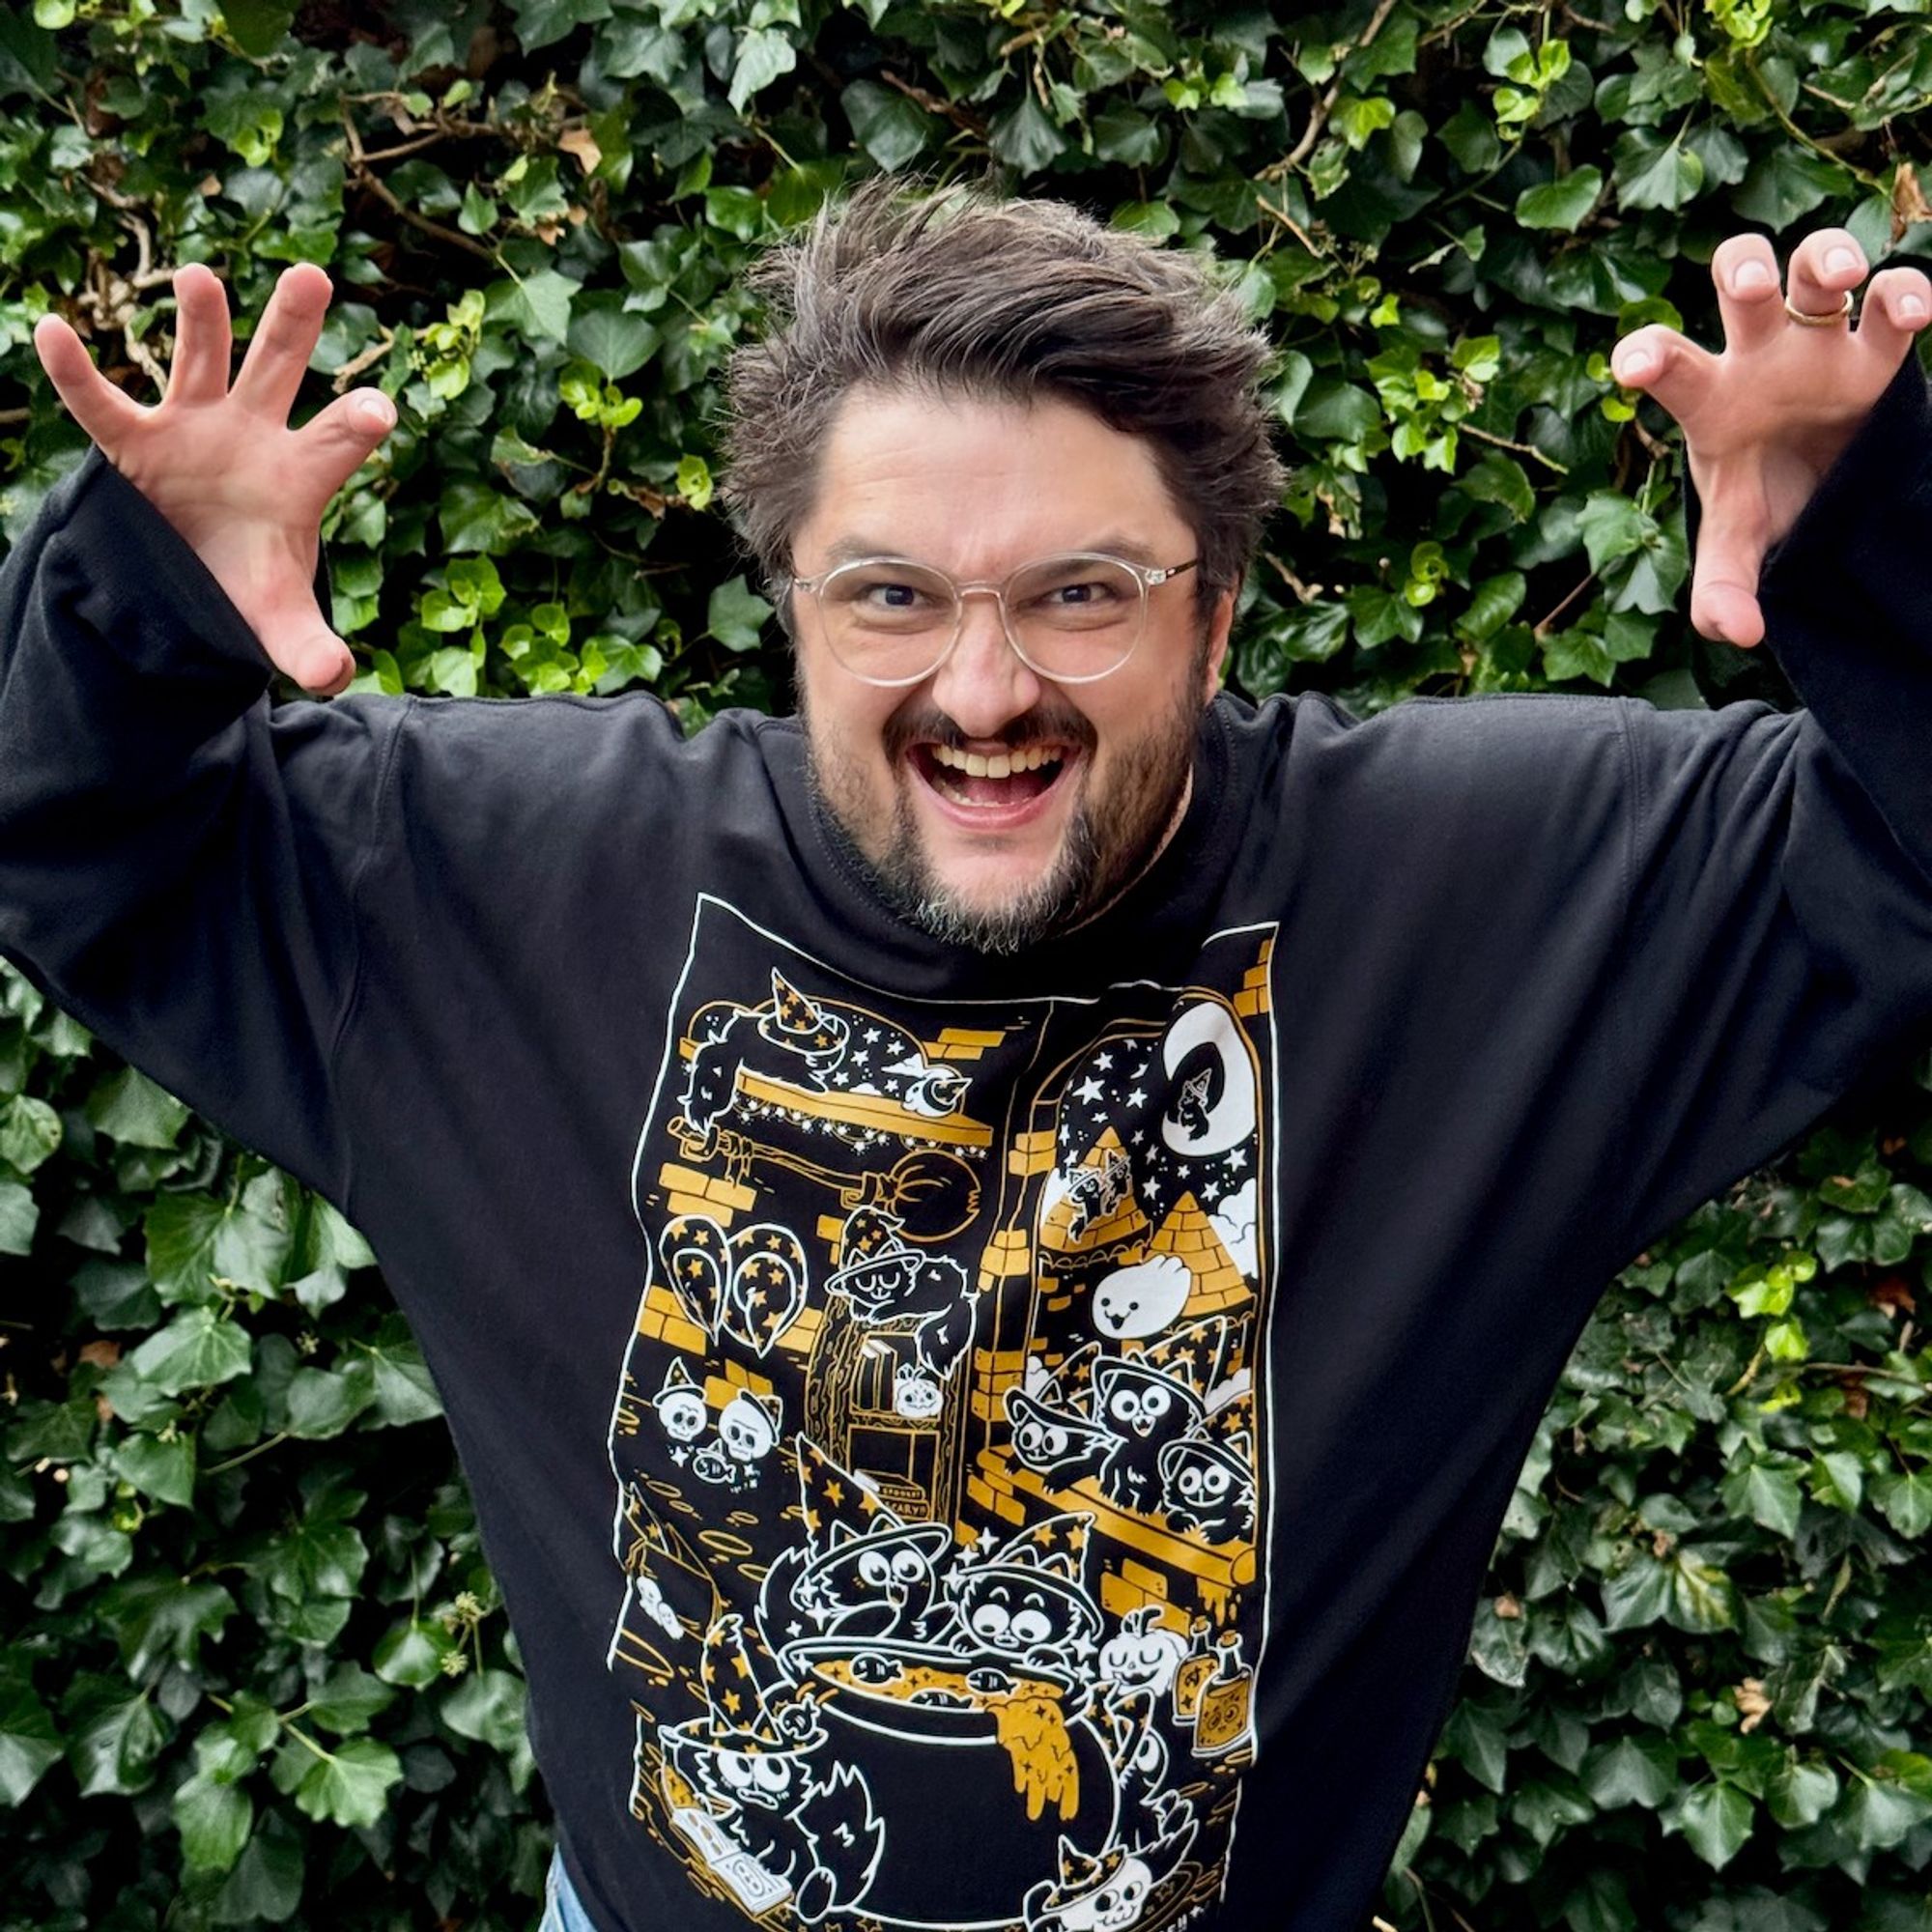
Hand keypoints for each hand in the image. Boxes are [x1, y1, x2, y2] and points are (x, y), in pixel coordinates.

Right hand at [32, 262, 392, 696]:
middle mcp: (252, 434)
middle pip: (279, 371)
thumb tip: (333, 678)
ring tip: (199, 278)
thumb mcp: (277, 619)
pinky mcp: (136, 440)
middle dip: (294, 326)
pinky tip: (50, 329)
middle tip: (313, 276)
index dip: (356, 425)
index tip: (378, 410)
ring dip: (203, 321)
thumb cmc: (249, 581)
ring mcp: (194, 427)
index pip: (334, 443)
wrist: (194, 573)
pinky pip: (101, 404)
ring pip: (201, 360)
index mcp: (299, 475)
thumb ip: (309, 646)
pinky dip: (75, 371)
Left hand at [1611, 230, 1930, 646]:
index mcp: (1712, 397)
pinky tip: (1915, 316)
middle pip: (1742, 280)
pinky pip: (1895, 297)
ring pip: (1817, 266)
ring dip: (1829, 257)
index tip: (1632, 368)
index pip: (1669, 363)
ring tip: (1843, 279)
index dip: (1648, 354)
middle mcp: (1761, 354)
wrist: (1830, 482)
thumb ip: (1725, 585)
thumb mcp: (1742, 540)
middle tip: (1753, 285)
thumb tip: (1734, 633)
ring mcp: (1821, 341)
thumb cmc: (1769, 494)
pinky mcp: (1879, 345)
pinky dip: (1906, 292)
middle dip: (1745, 269)